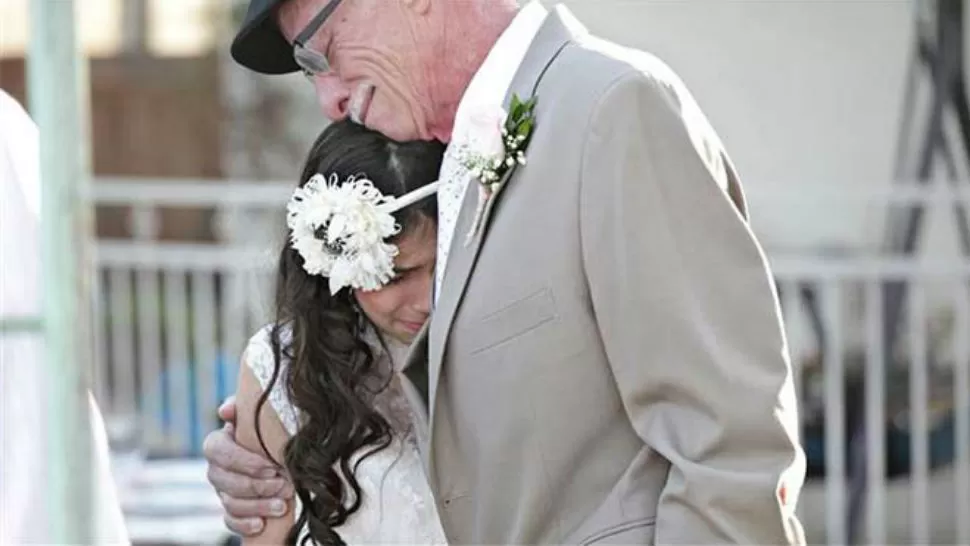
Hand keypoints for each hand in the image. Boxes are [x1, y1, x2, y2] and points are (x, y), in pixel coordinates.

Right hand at [203, 396, 293, 535]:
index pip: (218, 452)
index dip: (244, 461)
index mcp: (218, 443)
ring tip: (283, 505)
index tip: (272, 466)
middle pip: (225, 481)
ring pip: (230, 503)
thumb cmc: (265, 431)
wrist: (274, 451)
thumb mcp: (258, 416)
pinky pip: (230, 521)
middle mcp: (216, 469)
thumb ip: (243, 407)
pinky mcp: (231, 510)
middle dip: (257, 486)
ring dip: (258, 506)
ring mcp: (222, 491)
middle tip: (284, 486)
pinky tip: (262, 524)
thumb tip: (226, 409)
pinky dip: (245, 524)